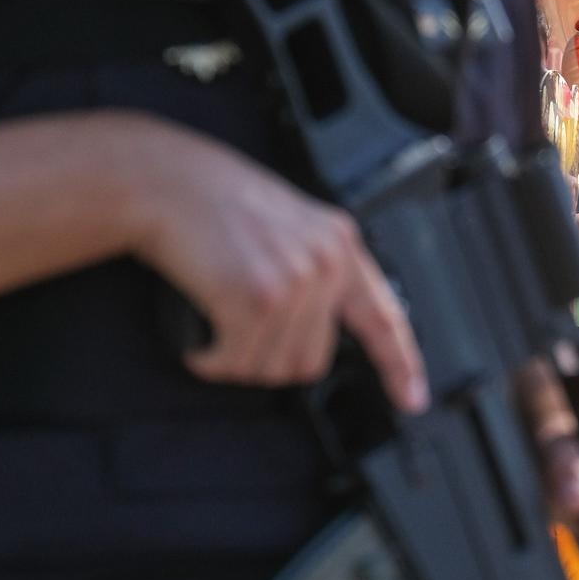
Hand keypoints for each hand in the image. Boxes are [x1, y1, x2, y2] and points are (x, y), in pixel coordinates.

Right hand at [129, 125, 426, 407]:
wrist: (165, 180)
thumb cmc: (213, 201)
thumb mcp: (289, 224)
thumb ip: (315, 268)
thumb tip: (315, 331)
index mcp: (340, 244)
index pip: (384, 316)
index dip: (401, 365)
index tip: (413, 398)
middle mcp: (326, 263)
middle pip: (311, 361)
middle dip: (268, 358)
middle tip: (236, 329)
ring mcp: (294, 282)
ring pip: (271, 368)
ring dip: (234, 359)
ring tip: (215, 321)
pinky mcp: (255, 299)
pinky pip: (236, 362)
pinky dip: (209, 359)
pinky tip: (200, 338)